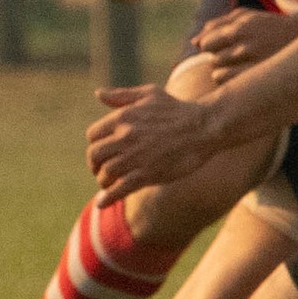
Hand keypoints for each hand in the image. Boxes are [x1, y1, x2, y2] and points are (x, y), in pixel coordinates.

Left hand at [86, 85, 220, 205]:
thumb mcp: (149, 94)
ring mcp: (135, 157)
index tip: (102, 153)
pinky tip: (102, 204)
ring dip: (104, 181)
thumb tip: (98, 94)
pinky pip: (120, 188)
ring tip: (109, 184)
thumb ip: (122, 95)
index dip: (95, 145)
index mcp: (123, 117)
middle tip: (101, 170)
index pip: (93, 135)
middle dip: (95, 165)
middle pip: (95, 155)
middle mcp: (125, 137)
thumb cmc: (178, 109)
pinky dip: (108, 197)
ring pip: (106, 173)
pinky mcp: (147, 174)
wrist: (204, 127)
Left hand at [195, 9, 297, 83]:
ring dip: (225, 71)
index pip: (207, 43)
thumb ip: (218, 25)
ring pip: (218, 73)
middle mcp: (245, 45)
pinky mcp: (258, 79)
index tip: (224, 48)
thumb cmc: (270, 27)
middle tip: (238, 57)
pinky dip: (231, 82)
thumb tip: (194, 42)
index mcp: (240, 27)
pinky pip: (229, 84)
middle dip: (220, 58)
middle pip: (213, 59)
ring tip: (243, 66)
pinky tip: (244, 77)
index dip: (211, 47)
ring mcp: (252, 64)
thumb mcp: (246, 17)